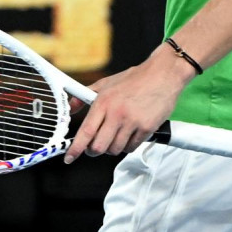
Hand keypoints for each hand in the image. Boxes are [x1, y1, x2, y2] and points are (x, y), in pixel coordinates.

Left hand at [64, 47, 193, 162]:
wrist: (162, 75)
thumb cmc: (135, 79)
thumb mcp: (105, 83)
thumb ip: (85, 96)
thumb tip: (72, 107)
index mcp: (104, 101)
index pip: (86, 131)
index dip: (76, 148)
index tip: (69, 157)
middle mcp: (116, 113)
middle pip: (99, 146)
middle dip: (94, 150)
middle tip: (94, 147)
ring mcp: (132, 122)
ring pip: (115, 149)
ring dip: (112, 148)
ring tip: (115, 136)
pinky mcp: (147, 128)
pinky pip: (132, 147)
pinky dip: (128, 145)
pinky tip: (129, 134)